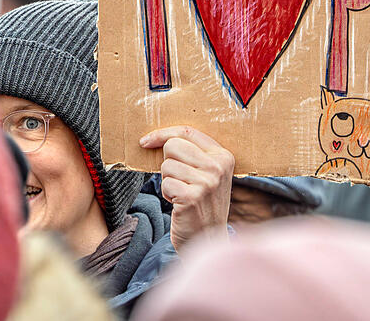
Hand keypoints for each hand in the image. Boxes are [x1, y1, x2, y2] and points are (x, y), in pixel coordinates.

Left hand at [140, 126, 234, 251]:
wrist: (210, 238)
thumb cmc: (203, 203)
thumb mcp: (206, 174)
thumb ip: (191, 153)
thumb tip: (153, 138)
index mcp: (223, 155)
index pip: (187, 132)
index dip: (162, 134)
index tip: (146, 141)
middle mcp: (218, 167)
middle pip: (173, 145)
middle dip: (168, 163)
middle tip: (180, 181)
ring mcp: (207, 182)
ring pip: (166, 166)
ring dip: (169, 181)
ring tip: (183, 194)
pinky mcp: (192, 197)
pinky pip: (165, 184)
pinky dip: (168, 194)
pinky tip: (180, 204)